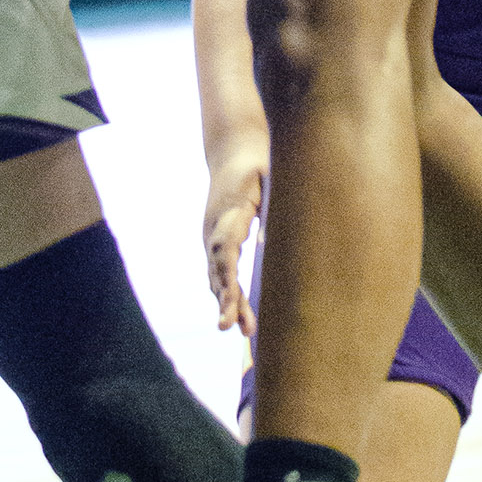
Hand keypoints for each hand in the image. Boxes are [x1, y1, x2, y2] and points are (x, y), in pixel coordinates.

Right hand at [203, 145, 265, 337]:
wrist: (231, 149)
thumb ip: (270, 205)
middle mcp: (215, 225)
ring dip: (228, 303)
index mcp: (229, 209)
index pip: (225, 248)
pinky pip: (218, 271)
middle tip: (229, 327)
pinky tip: (239, 317)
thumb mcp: (269, 176)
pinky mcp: (215, 240)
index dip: (228, 276)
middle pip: (218, 267)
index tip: (231, 301)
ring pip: (216, 274)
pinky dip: (226, 294)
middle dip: (225, 298)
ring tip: (244, 332)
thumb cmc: (257, 163)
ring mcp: (211, 233)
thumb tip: (270, 243)